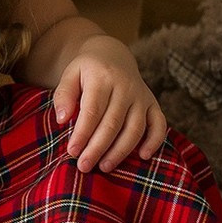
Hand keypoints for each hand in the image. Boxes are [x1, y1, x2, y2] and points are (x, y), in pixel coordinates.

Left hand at [51, 34, 168, 172]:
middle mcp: (125, 87)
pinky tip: (143, 156)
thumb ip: (63, 95)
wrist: (112, 55)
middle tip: (84, 167)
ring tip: (104, 166)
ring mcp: (141, 96)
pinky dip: (154, 141)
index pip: (92, 111)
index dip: (83, 133)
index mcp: (102, 78)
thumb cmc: (87, 71)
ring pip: (135, 128)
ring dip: (121, 151)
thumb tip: (63, 120)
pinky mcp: (152, 104)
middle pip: (113, 123)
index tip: (72, 152)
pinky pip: (159, 124)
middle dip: (98, 148)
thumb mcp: (70, 75)